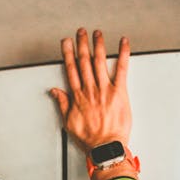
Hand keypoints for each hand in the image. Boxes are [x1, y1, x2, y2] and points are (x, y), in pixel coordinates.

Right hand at [50, 29, 131, 153]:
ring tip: (97, 33)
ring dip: (98, 45)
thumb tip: (55, 92)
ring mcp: (105, 89)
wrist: (105, 147)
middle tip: (81, 32)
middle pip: (84, 61)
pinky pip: (122, 69)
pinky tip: (124, 43)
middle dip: (82, 44)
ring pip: (99, 61)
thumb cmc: (89, 139)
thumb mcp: (69, 123)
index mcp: (78, 96)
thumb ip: (63, 104)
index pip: (71, 69)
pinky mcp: (119, 92)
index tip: (67, 42)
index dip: (68, 53)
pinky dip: (123, 54)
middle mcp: (90, 90)